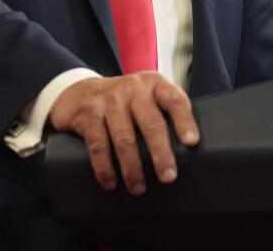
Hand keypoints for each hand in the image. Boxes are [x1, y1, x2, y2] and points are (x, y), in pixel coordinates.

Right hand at [48, 72, 199, 195]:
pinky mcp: (89, 114)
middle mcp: (133, 89)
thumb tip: (187, 149)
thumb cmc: (125, 101)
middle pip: (151, 123)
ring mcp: (110, 100)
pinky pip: (99, 145)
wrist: (81, 91)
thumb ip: (164, 113)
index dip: (184, 121)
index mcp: (154, 84)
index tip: (191, 142)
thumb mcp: (147, 97)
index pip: (174, 100)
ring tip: (138, 187)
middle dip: (161, 153)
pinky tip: (111, 182)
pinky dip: (105, 168)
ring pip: (124, 138)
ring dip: (132, 167)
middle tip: (168, 176)